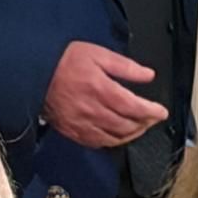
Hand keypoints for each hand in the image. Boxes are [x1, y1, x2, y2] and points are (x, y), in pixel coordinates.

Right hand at [43, 41, 167, 148]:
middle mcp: (93, 110)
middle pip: (127, 125)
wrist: (36, 72)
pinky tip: (119, 136)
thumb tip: (148, 75)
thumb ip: (125, 66)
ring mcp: (82, 124)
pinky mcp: (72, 131)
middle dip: (145, 123)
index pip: (134, 107)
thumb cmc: (66, 60)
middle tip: (153, 118)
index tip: (162, 112)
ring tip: (141, 127)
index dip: (151, 112)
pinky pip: (98, 143)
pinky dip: (113, 141)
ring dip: (132, 134)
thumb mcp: (99, 54)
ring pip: (114, 138)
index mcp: (101, 89)